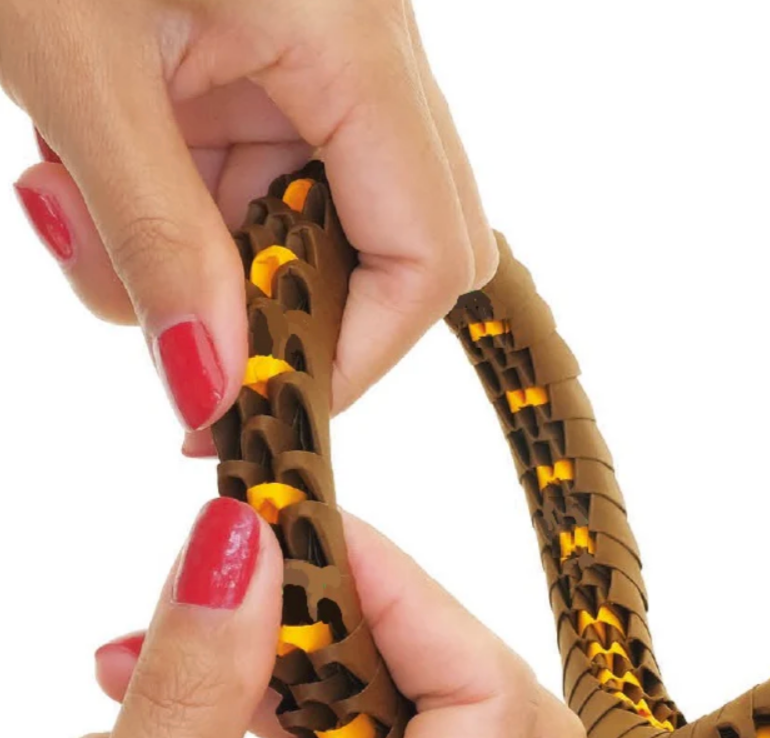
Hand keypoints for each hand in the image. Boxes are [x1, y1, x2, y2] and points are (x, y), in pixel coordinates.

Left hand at [0, 0, 494, 447]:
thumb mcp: (77, 69)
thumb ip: (155, 242)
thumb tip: (206, 389)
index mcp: (356, 36)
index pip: (428, 252)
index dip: (360, 354)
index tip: (261, 404)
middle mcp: (369, 51)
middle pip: (400, 247)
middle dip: (293, 311)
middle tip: (188, 338)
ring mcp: (325, 60)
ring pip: (314, 227)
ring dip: (207, 262)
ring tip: (75, 211)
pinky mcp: (271, 67)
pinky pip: (259, 184)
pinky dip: (182, 216)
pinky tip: (90, 178)